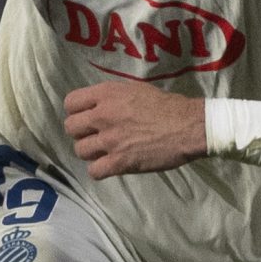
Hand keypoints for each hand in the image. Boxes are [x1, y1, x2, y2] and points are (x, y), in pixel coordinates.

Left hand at [63, 81, 207, 177]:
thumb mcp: (135, 89)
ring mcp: (110, 140)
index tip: (86, 118)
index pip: (71, 103)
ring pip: (80, 150)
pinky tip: (110, 166)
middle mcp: (103, 115)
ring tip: (104, 152)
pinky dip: (99, 170)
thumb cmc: (167, 106)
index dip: (76, 112)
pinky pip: (94, 171)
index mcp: (107, 94)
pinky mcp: (119, 162)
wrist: (189, 126)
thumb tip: (97, 106)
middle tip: (95, 136)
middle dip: (81, 133)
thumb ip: (112, 97)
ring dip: (90, 152)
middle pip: (71, 128)